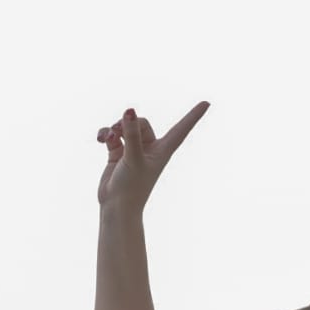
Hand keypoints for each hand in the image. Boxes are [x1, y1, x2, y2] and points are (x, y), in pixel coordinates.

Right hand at [96, 102, 210, 213]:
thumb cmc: (131, 187)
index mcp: (163, 150)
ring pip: (125, 127)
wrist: (116, 206)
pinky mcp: (119, 153)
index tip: (207, 103)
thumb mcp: (133, 157)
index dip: (193, 115)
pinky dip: (106, 134)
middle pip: (141, 122)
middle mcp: (150, 149)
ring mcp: (134, 150)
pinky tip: (101, 140)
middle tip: (119, 130)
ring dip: (115, 128)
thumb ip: (132, 134)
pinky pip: (113, 135)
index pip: (181, 129)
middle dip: (128, 123)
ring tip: (109, 137)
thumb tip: (129, 111)